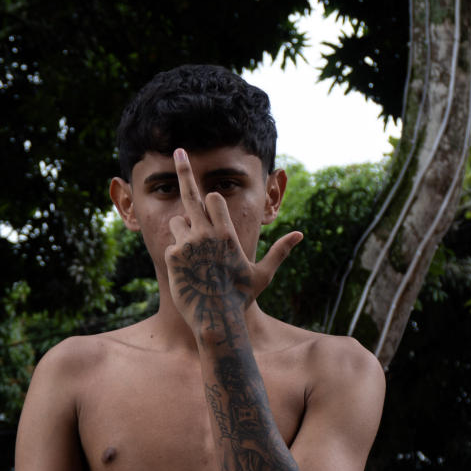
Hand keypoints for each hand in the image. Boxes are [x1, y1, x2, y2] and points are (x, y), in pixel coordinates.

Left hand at [165, 148, 301, 338]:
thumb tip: (300, 235)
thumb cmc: (240, 298)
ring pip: (178, 222)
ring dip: (183, 232)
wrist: (216, 319)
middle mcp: (207, 233)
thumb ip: (279, 251)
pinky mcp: (173, 255)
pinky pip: (171, 244)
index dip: (210, 203)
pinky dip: (176, 255)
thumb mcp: (263, 274)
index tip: (208, 205)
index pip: (213, 198)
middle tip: (178, 150)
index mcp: (227, 233)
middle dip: (185, 170)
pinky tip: (188, 273)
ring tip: (195, 258)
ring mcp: (188, 243)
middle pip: (191, 193)